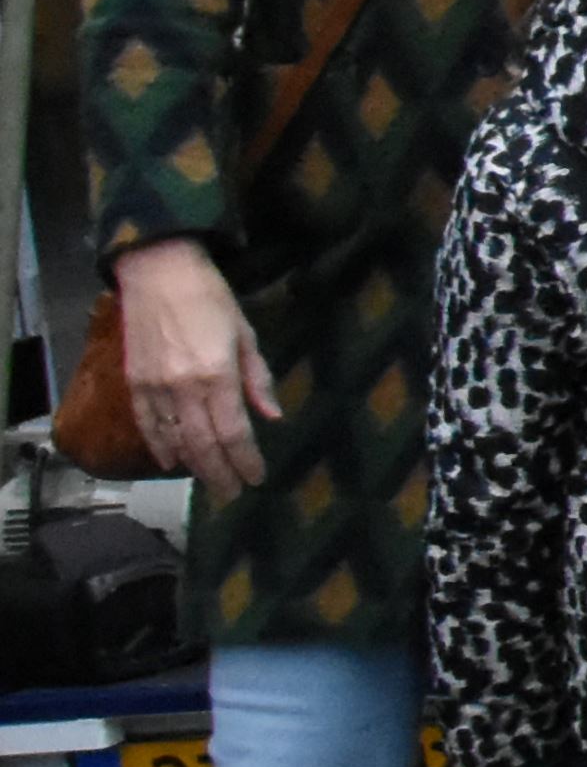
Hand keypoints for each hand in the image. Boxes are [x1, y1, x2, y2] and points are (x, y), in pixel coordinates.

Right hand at [108, 239, 279, 501]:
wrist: (158, 271)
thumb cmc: (210, 297)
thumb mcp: (246, 333)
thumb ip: (257, 378)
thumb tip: (272, 416)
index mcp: (218, 375)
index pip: (234, 431)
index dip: (246, 459)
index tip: (257, 477)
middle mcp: (184, 387)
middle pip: (204, 443)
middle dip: (221, 473)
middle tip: (233, 494)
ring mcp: (155, 387)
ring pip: (175, 439)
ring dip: (193, 466)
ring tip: (211, 484)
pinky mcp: (134, 382)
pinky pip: (147, 424)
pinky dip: (160, 446)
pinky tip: (172, 462)